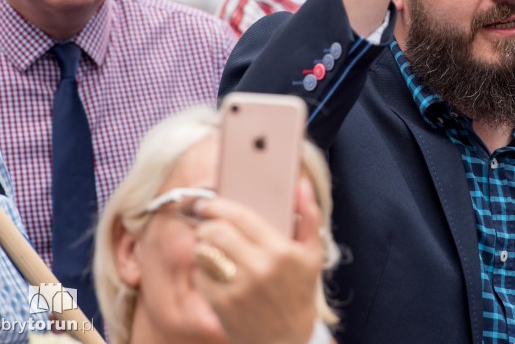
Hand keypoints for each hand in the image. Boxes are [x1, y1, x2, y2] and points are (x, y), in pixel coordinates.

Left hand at [193, 179, 324, 343]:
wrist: (286, 341)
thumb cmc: (299, 293)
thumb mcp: (312, 255)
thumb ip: (309, 216)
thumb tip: (301, 186)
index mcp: (281, 251)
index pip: (240, 216)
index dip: (218, 205)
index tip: (208, 202)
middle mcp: (258, 268)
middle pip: (216, 231)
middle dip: (206, 223)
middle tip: (206, 222)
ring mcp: (238, 288)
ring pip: (204, 251)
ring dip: (202, 243)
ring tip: (209, 243)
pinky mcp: (222, 304)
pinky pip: (201, 274)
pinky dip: (203, 268)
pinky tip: (214, 269)